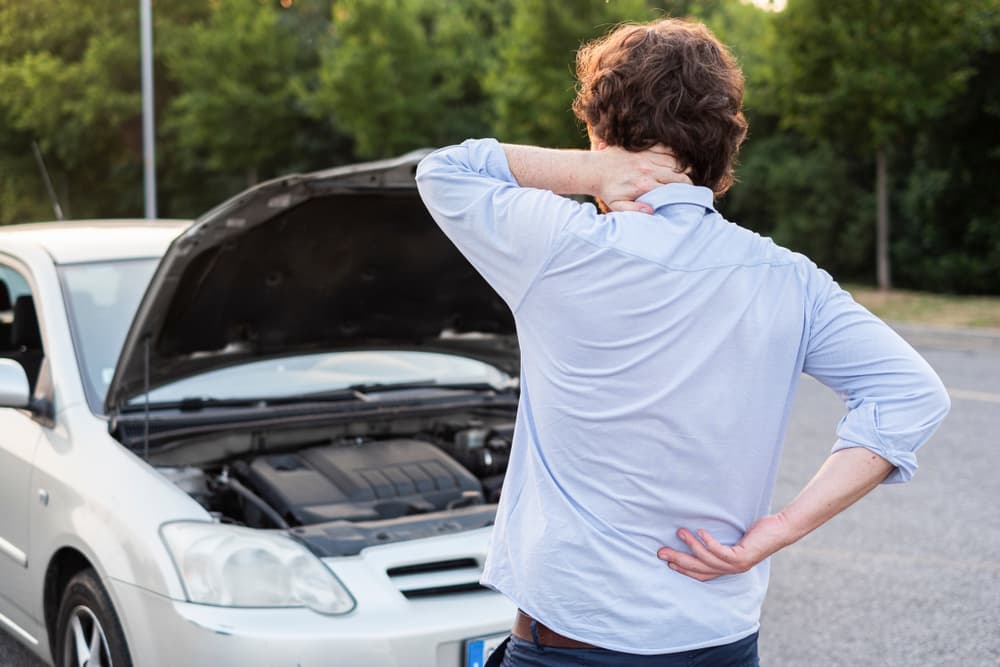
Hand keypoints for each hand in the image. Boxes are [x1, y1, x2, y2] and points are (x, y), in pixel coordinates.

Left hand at [591, 145, 690, 212]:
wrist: (594, 169)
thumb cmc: (607, 191)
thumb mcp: (617, 206)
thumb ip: (634, 211)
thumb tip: (652, 212)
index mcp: (644, 185)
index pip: (675, 188)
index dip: (686, 192)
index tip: (689, 195)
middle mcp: (648, 170)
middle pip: (679, 174)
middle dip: (687, 181)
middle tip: (689, 186)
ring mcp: (646, 157)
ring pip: (675, 161)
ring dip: (682, 168)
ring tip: (685, 174)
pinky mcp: (643, 148)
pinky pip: (665, 148)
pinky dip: (674, 154)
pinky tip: (676, 160)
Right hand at [656, 514, 794, 581]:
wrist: (779, 531)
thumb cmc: (757, 533)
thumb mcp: (734, 539)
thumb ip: (719, 543)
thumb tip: (698, 532)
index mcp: (727, 568)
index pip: (700, 573)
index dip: (683, 568)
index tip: (667, 560)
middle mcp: (730, 570)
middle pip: (698, 568)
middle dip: (679, 560)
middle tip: (662, 551)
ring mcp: (736, 565)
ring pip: (706, 560)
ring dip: (691, 546)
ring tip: (680, 532)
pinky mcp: (742, 556)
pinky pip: (719, 552)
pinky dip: (707, 542)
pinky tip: (700, 531)